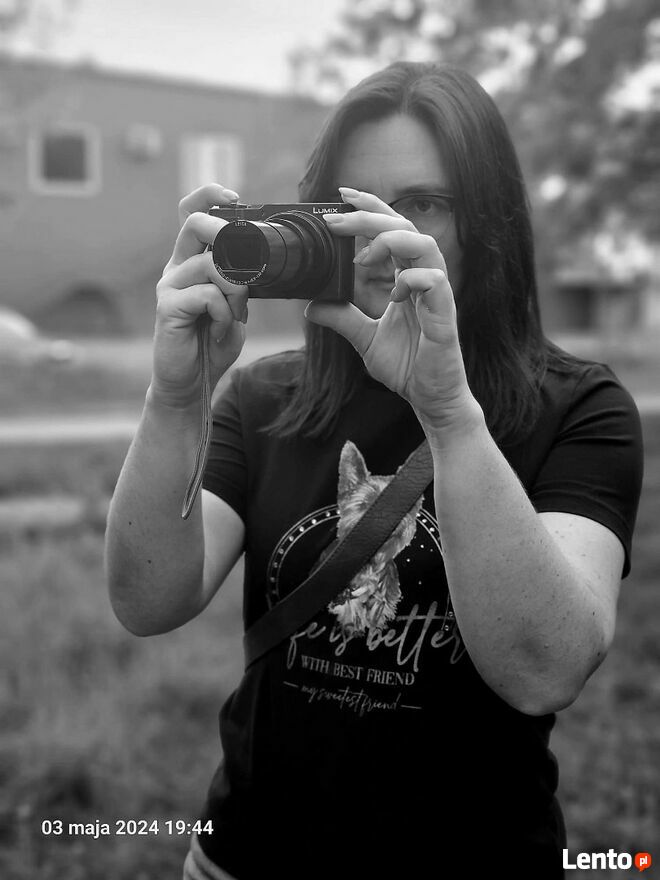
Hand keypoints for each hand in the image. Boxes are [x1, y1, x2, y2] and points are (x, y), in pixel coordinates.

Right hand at [150, 184, 249, 409]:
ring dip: (236, 290)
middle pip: (196, 224)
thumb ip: (240, 280)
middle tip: (246, 264)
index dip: (209, 197)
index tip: (235, 199)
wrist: (192, 382)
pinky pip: (207, 295)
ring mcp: (169, 286)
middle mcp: (176, 267)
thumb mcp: (235, 305)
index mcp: (191, 261)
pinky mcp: (167, 307)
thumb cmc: (213, 342)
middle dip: (228, 235)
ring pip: (211, 264)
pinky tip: (221, 330)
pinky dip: (225, 313)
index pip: (191, 213)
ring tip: (235, 315)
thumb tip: (260, 257)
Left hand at [305, 188, 478, 432]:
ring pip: (424, 245)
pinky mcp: (446, 316)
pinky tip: (394, 294)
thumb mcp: (365, 339)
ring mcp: (437, 295)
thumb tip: (311, 306)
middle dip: (370, 216)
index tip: (341, 197)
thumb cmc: (408, 366)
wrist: (431, 398)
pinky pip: (435, 282)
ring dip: (391, 241)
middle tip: (336, 217)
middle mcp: (424, 279)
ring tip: (363, 257)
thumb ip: (343, 318)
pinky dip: (411, 280)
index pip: (392, 230)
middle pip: (405, 227)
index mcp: (407, 279)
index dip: (370, 209)